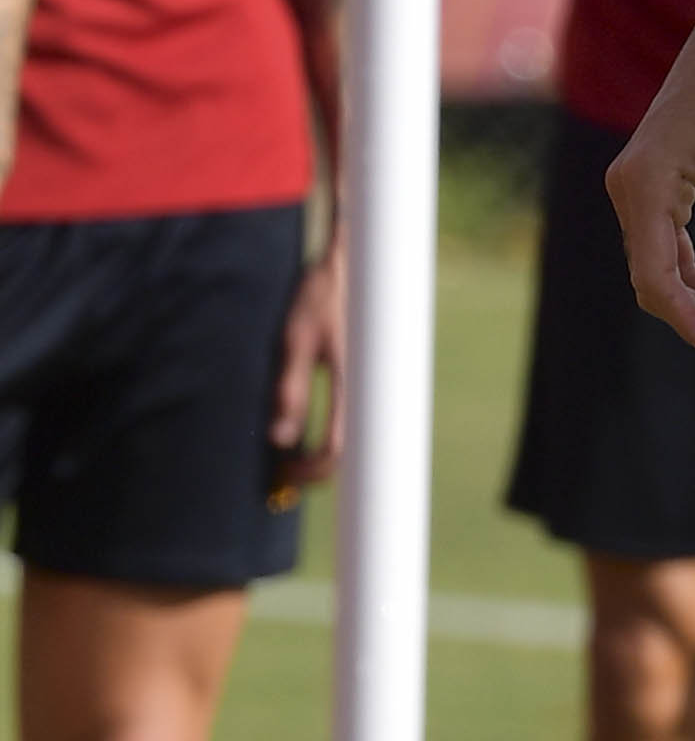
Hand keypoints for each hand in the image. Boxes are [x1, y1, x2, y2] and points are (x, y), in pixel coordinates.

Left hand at [271, 237, 346, 482]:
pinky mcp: (365, 377)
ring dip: (324, 453)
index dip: (310, 469)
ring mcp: (369, 384)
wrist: (349, 266)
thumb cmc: (319, 296)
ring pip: (352, 436)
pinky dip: (332, 433)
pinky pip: (352, 418)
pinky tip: (308, 428)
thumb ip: (289, 389)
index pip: (337, 447)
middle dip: (318, 468)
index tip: (283, 473)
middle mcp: (366, 389)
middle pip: (349, 449)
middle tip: (285, 474)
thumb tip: (280, 439)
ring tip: (292, 454)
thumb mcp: (295, 340)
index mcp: (351, 384)